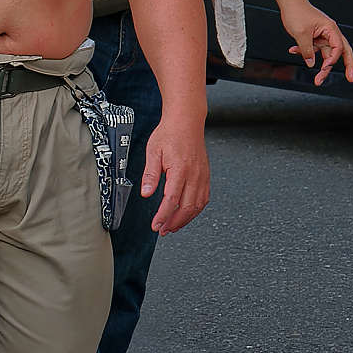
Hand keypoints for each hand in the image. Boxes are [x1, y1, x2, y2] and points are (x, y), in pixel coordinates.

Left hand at [140, 114, 208, 234]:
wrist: (186, 122)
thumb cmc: (169, 134)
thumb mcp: (153, 151)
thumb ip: (151, 174)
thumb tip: (146, 193)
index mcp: (180, 170)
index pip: (171, 200)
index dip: (163, 216)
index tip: (156, 225)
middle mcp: (194, 175)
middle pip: (187, 207)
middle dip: (174, 222)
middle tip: (163, 230)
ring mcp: (202, 176)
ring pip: (197, 206)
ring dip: (185, 219)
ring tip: (172, 226)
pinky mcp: (206, 176)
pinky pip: (203, 199)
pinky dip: (195, 210)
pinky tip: (186, 214)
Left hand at [282, 2, 352, 84]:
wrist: (289, 2)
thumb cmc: (297, 12)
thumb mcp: (301, 33)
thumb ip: (307, 50)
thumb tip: (311, 63)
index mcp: (331, 29)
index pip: (338, 48)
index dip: (332, 59)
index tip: (324, 67)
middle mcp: (330, 32)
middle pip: (342, 52)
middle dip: (348, 66)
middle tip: (350, 78)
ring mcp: (323, 35)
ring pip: (327, 53)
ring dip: (321, 65)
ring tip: (318, 79)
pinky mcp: (315, 37)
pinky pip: (314, 49)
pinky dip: (306, 52)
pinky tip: (294, 51)